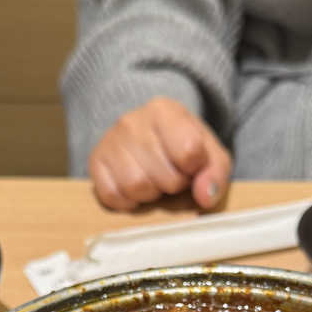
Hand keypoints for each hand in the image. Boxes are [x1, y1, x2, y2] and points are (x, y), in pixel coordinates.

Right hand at [88, 97, 231, 210]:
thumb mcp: (210, 156)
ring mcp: (110, 141)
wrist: (147, 136)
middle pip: (165, 177)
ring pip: (136, 187)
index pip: (189, 152)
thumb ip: (216, 174)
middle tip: (171, 174)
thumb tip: (205, 197)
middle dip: (174, 184)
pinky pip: (112, 196)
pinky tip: (134, 189)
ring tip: (153, 180)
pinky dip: (127, 201)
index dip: (194, 168)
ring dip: (151, 194)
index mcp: (165, 110)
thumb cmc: (181, 147)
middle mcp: (132, 120)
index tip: (191, 164)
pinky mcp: (95, 161)